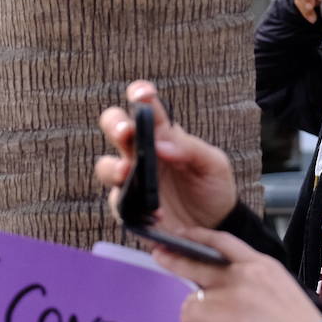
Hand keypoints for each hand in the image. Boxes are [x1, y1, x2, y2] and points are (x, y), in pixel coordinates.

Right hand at [95, 81, 237, 232]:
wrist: (215, 226)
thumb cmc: (213, 188)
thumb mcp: (213, 165)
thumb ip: (191, 149)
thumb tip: (162, 143)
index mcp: (162, 134)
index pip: (145, 107)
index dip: (139, 95)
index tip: (142, 94)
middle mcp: (141, 153)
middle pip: (116, 128)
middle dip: (115, 124)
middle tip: (126, 131)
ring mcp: (132, 180)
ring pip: (106, 166)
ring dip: (112, 166)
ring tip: (126, 172)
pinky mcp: (130, 208)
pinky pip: (118, 203)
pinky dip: (131, 204)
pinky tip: (155, 212)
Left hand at [149, 228, 321, 321]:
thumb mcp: (281, 297)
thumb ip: (253, 293)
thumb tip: (231, 311)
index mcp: (264, 265)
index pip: (226, 242)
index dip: (200, 237)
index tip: (184, 235)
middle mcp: (246, 271)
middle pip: (198, 258)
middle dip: (174, 258)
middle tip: (159, 255)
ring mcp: (232, 290)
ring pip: (192, 295)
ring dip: (194, 316)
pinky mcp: (221, 311)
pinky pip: (191, 316)